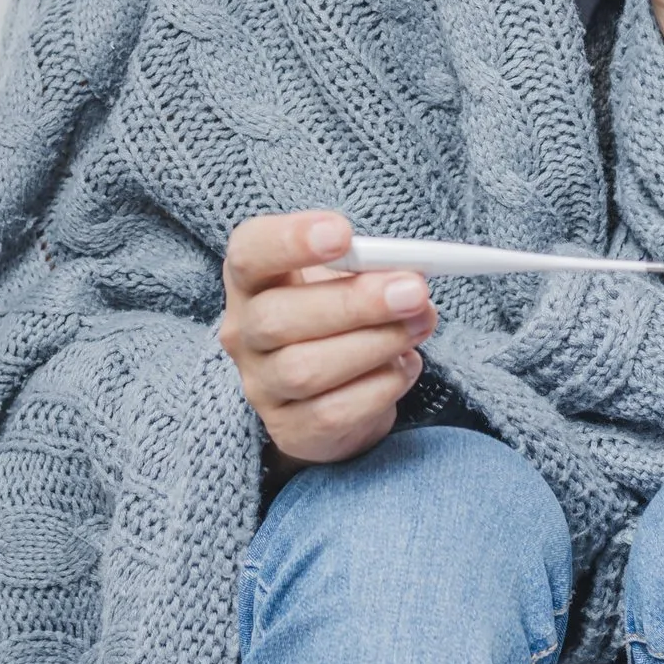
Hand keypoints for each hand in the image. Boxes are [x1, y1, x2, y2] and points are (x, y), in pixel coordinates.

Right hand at [218, 210, 436, 468]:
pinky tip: (403, 366)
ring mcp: (261, 385)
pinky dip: (379, 387)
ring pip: (306, 370)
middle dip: (353, 303)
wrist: (332, 389)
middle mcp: (244, 332)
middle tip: (413, 291)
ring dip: (375, 344)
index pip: (249, 253)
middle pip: (277, 318)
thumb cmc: (339, 314)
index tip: (343, 234)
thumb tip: (411, 282)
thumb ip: (371, 271)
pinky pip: (334, 413)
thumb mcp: (348, 278)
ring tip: (420, 325)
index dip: (290, 241)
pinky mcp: (289, 429)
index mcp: (252, 278)